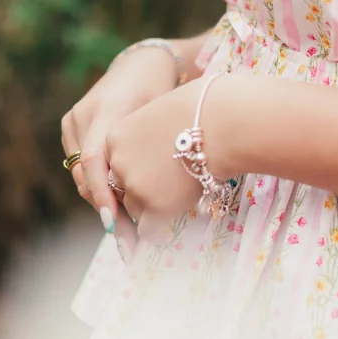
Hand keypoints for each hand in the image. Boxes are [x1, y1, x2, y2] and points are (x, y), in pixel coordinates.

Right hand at [60, 45, 178, 232]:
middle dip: (105, 208)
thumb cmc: (161, 90)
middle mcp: (83, 114)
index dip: (103, 194)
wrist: (141, 64)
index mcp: (108, 106)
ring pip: (82, 174)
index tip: (115, 224)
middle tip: (127, 241)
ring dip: (101, 201)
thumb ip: (153, 149)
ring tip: (125, 232)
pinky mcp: (70, 127)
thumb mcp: (162, 114)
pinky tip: (117, 207)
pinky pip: (81, 165)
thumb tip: (156, 200)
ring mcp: (72, 121)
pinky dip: (97, 186)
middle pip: (86, 173)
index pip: (95, 159)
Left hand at [104, 74, 240, 244]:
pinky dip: (158, 228)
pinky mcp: (155, 207)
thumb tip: (154, 145)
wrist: (222, 125)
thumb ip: (145, 132)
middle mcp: (118, 162)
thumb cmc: (201, 109)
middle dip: (141, 188)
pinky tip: (170, 221)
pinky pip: (148, 229)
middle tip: (165, 184)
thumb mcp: (158, 111)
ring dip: (151, 207)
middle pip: (121, 188)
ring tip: (176, 195)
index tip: (149, 173)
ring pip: (134, 209)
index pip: (114, 164)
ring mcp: (135, 185)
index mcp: (116, 136)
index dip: (133, 169)